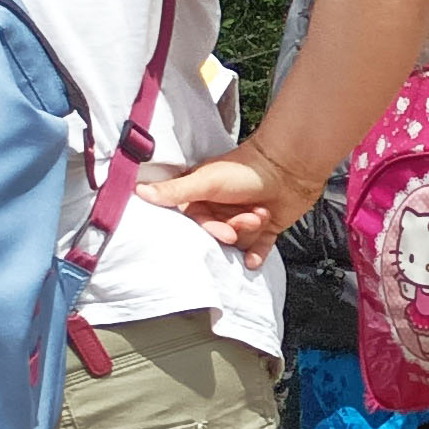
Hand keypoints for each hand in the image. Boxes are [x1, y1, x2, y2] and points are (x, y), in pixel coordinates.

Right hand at [140, 139, 317, 258]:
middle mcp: (221, 209)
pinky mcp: (266, 227)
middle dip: (234, 229)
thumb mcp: (206, 181)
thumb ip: (175, 191)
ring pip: (239, 242)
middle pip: (218, 234)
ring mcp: (243, 218)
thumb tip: (138, 191)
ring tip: (261, 213)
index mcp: (203, 197)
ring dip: (251, 232)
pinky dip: (256, 254)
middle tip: (247, 218)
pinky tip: (253, 261)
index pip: (195, 223)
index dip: (208, 229)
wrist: (290, 166)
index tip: (221, 229)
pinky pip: (257, 249)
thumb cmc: (246, 169)